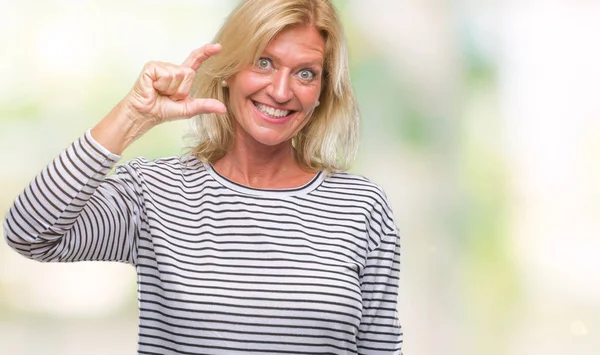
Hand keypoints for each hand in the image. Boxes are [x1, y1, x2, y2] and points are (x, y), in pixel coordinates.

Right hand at [91, 44, 226, 154]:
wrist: (145, 114)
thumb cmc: (163, 110)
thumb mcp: (188, 109)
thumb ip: (205, 106)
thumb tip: (223, 109)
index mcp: (182, 76)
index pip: (196, 61)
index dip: (206, 53)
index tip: (218, 47)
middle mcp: (173, 68)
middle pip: (189, 73)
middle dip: (181, 89)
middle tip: (169, 96)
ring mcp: (162, 66)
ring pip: (178, 74)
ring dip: (171, 89)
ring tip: (161, 92)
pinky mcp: (152, 67)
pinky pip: (167, 74)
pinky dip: (162, 85)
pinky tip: (154, 87)